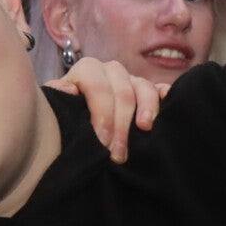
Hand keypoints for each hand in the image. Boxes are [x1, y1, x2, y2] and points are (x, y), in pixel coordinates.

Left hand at [45, 57, 166, 163]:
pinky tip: (168, 103)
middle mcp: (111, 71)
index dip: (102, 115)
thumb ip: (58, 98)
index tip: (102, 143)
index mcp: (87, 70)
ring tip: (145, 129)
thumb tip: (68, 90)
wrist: (73, 120)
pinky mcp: (147, 90)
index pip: (98, 87)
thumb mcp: (56, 107)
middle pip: (122, 92)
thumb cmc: (65, 115)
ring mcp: (131, 79)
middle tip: (118, 155)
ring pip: (143, 87)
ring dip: (147, 109)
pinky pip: (159, 88)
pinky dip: (165, 95)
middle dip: (121, 126)